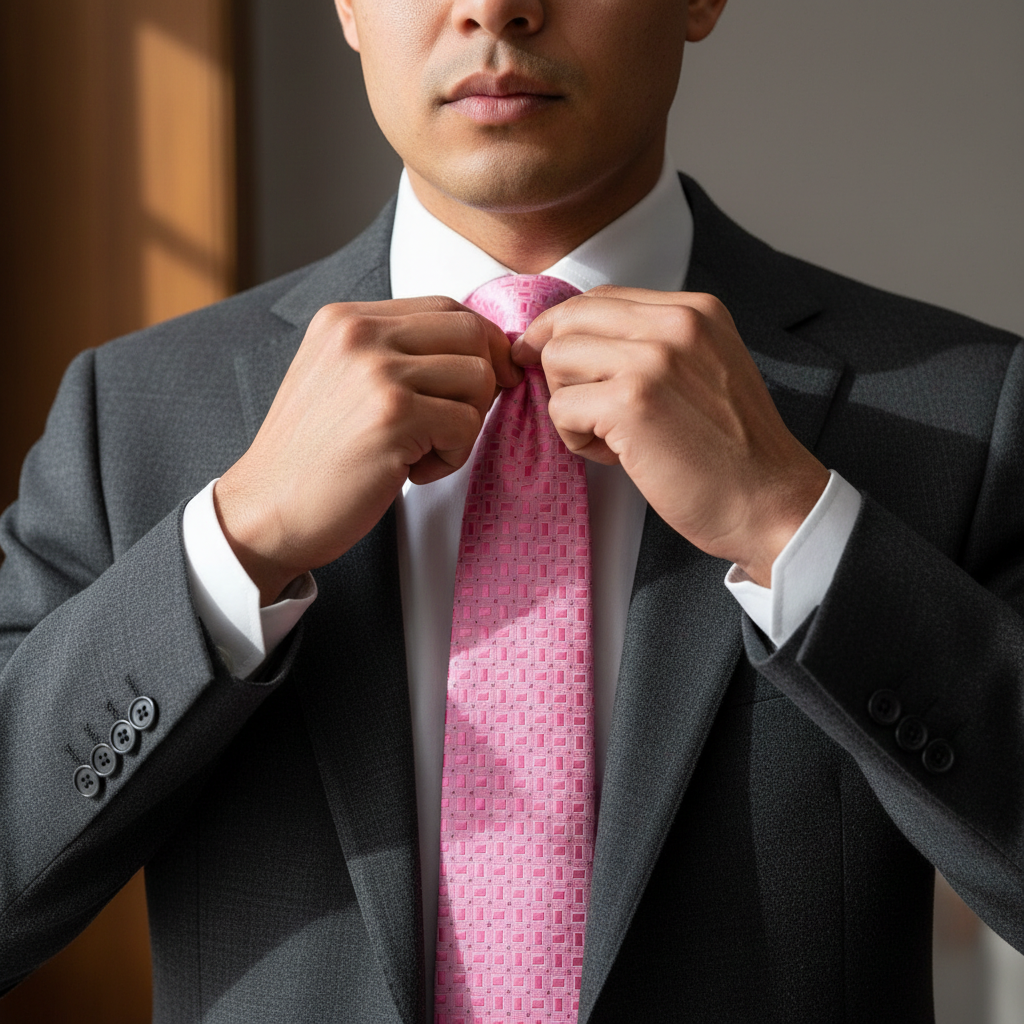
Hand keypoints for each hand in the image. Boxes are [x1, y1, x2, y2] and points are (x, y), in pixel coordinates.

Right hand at [215, 296, 519, 603]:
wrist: (266, 511)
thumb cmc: (314, 458)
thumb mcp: (342, 381)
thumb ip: (397, 355)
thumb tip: (486, 349)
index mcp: (346, 318)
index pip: (447, 308)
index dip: (481, 346)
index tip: (485, 384)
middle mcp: (359, 333)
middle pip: (472, 333)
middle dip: (485, 382)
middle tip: (458, 422)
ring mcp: (376, 371)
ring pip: (479, 378)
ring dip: (466, 424)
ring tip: (423, 451)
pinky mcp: (394, 415)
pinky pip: (466, 424)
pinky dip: (452, 457)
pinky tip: (412, 471)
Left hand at [513, 286, 828, 585]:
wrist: (770, 503)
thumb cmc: (733, 453)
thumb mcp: (705, 371)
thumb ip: (653, 346)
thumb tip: (572, 341)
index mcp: (695, 311)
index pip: (600, 298)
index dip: (561, 328)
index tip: (542, 355)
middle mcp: (676, 323)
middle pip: (569, 321)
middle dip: (557, 367)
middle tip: (577, 408)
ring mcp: (654, 360)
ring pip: (557, 359)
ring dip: (568, 404)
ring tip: (608, 435)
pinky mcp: (631, 402)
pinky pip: (561, 408)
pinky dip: (575, 438)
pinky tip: (614, 455)